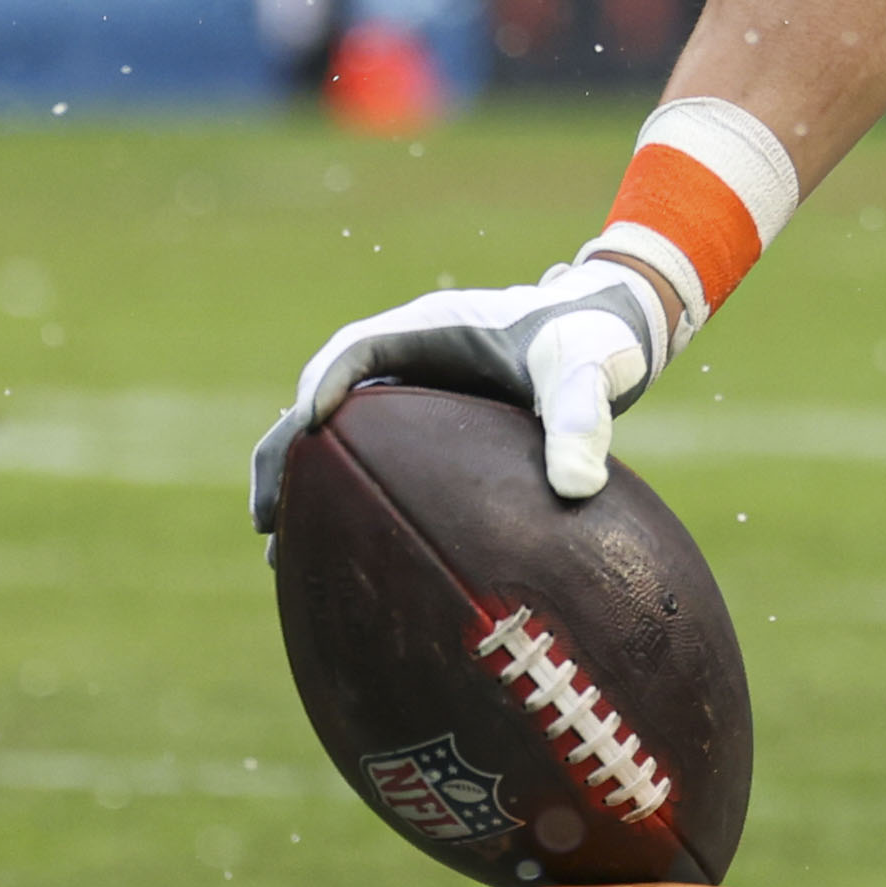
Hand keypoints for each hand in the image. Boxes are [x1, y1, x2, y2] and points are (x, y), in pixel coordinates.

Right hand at [247, 257, 672, 530]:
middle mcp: (411, 356)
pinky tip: (341, 558)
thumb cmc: (600, 340)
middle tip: (268, 519)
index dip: (323, 386)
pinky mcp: (427, 425)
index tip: (305, 431)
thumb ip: (586, 419)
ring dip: (303, 483)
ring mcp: (414, 390)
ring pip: (338, 434)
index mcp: (434, 327)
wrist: (617, 329)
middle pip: (324, 398)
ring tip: (281, 554)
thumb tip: (577, 487)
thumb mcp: (593, 372)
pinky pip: (369, 457)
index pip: (356, 349)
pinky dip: (345, 498)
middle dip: (287, 452)